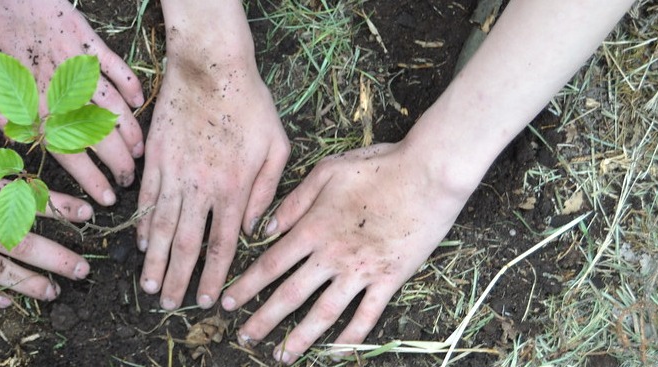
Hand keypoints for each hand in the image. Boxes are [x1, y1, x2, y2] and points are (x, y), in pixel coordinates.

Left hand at [0, 0, 144, 204]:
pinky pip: (115, 64)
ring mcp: (75, 62)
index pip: (69, 154)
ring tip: (139, 152)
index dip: (91, 180)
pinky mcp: (83, 35)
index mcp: (30, 106)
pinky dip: (130, 83)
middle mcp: (58, 90)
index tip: (105, 198)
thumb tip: (16, 143)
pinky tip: (139, 101)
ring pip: (113, 105)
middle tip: (128, 181)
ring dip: (130, 131)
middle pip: (98, 135)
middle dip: (118, 164)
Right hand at [137, 51, 290, 309]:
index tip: (208, 299)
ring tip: (149, 285)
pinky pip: (148, 199)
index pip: (222, 243)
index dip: (214, 275)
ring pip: (163, 226)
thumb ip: (267, 191)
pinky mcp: (156, 158)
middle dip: (179, 278)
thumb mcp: (277, 146)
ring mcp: (175, 173)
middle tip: (170, 304)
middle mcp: (202, 187)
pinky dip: (144, 224)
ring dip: (156, 260)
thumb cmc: (251, 103)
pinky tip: (143, 243)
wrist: (211, 67)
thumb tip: (254, 227)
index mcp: (235, 187)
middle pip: (188, 244)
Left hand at [220, 142, 472, 362]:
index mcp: (313, 228)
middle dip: (263, 319)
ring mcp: (361, 270)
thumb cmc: (378, 165)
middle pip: (289, 294)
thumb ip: (293, 202)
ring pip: (323, 312)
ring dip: (300, 337)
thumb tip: (265, 228)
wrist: (429, 174)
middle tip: (244, 337)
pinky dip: (351, 337)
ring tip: (282, 356)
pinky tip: (336, 352)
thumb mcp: (327, 171)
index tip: (229, 303)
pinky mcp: (390, 279)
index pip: (269, 264)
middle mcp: (332, 255)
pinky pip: (367, 315)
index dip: (246, 287)